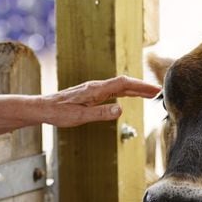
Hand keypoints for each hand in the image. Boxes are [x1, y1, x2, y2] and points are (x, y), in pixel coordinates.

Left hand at [40, 76, 161, 127]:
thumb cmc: (58, 113)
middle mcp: (96, 87)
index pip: (123, 84)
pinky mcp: (90, 94)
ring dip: (135, 90)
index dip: (140, 86)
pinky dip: (124, 92)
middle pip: (124, 84)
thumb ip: (100, 113)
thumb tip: (120, 110)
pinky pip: (112, 91)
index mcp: (95, 90)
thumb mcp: (80, 117)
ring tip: (149, 94)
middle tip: (159, 92)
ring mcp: (93, 90)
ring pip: (118, 87)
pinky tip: (128, 97)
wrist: (43, 108)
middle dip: (142, 87)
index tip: (154, 90)